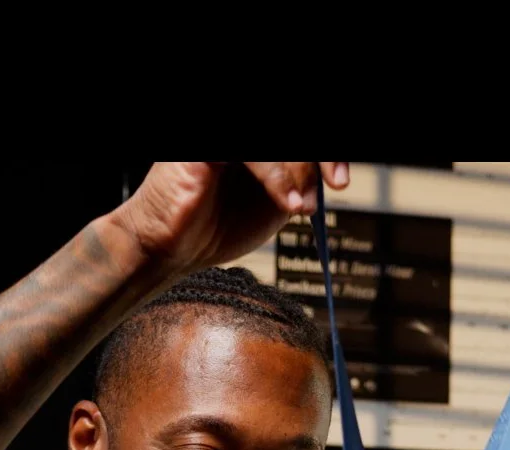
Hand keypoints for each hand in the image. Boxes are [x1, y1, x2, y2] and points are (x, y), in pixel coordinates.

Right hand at [114, 162, 350, 278]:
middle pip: (293, 140)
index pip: (299, 145)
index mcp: (258, 149)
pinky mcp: (206, 148)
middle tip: (338, 184)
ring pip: (280, 145)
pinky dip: (277, 177)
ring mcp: (222, 143)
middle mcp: (241, 141)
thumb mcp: (275, 203)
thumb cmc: (216, 228)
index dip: (326, 156)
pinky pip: (254, 153)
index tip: (340, 181)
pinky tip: (289, 203)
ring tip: (302, 207)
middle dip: (321, 157)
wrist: (168, 248)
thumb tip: (333, 171)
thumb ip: (302, 180)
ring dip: (300, 172)